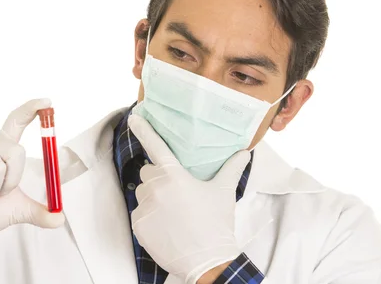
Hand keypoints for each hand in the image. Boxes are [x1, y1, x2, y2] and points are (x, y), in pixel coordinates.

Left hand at [128, 113, 250, 283]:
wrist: (208, 262)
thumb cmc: (217, 224)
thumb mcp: (224, 192)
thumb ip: (232, 168)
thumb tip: (246, 152)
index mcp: (175, 176)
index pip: (156, 146)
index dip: (144, 130)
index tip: (134, 117)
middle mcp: (156, 188)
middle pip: (148, 173)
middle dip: (158, 178)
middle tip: (177, 193)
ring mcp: (145, 207)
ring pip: (142, 193)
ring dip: (153, 197)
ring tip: (173, 212)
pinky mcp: (139, 225)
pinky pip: (139, 213)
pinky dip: (149, 217)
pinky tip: (166, 226)